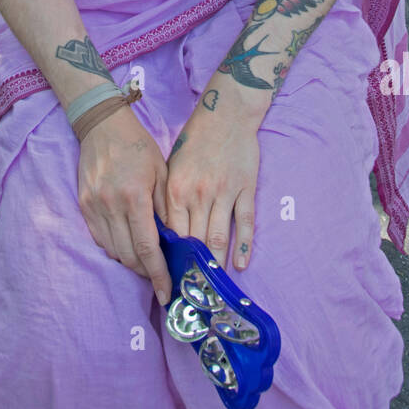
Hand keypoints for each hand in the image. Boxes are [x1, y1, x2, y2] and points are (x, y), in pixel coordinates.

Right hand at [77, 105, 172, 304]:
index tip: (166, 292)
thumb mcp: (162, 173)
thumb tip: (175, 243)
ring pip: (113, 251)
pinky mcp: (83, 206)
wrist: (103, 126)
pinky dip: (115, 247)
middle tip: (160, 274)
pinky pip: (100, 238)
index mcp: (135, 197)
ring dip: (130, 261)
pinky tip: (127, 243)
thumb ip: (166, 209)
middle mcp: (111, 206)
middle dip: (145, 271)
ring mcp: (94, 207)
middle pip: (128, 256)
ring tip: (145, 260)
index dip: (157, 274)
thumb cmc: (138, 147)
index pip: (146, 248)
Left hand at [166, 90, 261, 271]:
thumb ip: (166, 201)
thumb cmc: (192, 142)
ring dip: (216, 263)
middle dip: (192, 269)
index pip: (171, 235)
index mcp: (175, 190)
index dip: (171, 260)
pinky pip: (245, 222)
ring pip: (219, 236)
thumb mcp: (170, 168)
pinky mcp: (246, 188)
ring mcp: (224, 192)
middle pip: (195, 241)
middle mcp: (199, 194)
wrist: (224, 114)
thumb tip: (162, 236)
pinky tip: (241, 264)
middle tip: (192, 294)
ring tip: (215, 286)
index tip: (170, 281)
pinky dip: (244, 245)